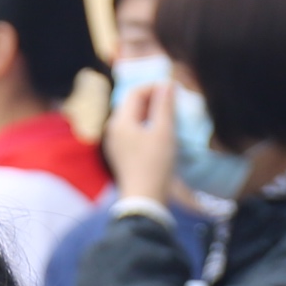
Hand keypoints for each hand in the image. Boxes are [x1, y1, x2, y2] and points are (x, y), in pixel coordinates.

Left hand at [103, 76, 178, 204]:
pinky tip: (160, 132)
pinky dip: (146, 125)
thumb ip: (164, 105)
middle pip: (132, 104)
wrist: (144, 200)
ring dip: (150, 112)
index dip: (154, 87)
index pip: (135, 93)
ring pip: (133, 118)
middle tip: (173, 100)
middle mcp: (113, 130)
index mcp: (120, 122)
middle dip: (152, 98)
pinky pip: (133, 132)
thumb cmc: (155, 164)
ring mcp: (115, 143)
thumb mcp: (163, 132)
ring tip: (169, 115)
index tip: (173, 89)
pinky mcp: (121, 155)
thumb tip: (167, 84)